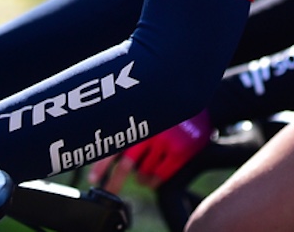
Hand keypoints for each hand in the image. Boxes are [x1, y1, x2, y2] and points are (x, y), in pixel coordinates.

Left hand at [96, 110, 211, 189]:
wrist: (199, 101)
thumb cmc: (165, 109)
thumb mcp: (145, 113)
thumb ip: (127, 128)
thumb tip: (104, 156)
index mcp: (136, 118)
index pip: (114, 145)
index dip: (101, 165)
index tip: (93, 180)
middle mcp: (149, 130)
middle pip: (125, 166)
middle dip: (114, 183)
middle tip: (108, 192)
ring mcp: (165, 141)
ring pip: (142, 174)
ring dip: (139, 178)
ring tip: (143, 172)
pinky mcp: (180, 151)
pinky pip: (160, 177)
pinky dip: (153, 181)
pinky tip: (153, 178)